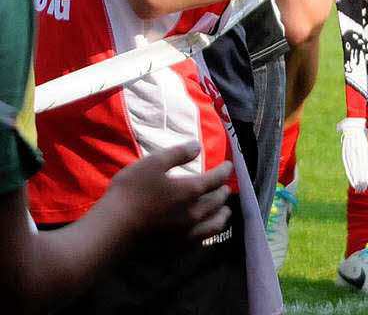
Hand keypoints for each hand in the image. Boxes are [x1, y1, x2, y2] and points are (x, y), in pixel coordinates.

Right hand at [106, 140, 231, 240]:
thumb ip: (179, 153)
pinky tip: (203, 230)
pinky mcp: (175, 248)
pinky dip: (209, 232)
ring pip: (214, 225)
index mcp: (192, 191)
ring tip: (223, 210)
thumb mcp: (154, 163)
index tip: (229, 165)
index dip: (224, 170)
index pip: (216, 179)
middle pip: (217, 202)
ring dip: (221, 214)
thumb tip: (198, 146)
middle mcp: (194, 214)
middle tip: (223, 186)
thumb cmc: (132, 191)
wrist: (113, 228)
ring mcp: (185, 234)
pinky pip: (201, 240)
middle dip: (223, 192)